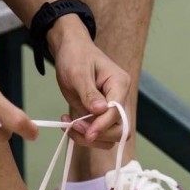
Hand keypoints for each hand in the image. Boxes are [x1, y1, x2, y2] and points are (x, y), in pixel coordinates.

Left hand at [49, 16, 130, 148]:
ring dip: (89, 138)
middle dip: (98, 134)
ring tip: (69, 126)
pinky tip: (69, 124)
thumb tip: (100, 110)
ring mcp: (109, 109)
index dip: (103, 125)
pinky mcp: (99, 115)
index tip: (87, 133)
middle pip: (120, 129)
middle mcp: (119, 98)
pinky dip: (83, 135)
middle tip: (75, 127)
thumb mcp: (78, 72)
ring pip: (110, 137)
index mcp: (119, 84)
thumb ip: (89, 93)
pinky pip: (97, 134)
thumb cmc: (75, 55)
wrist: (70, 50)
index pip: (118, 112)